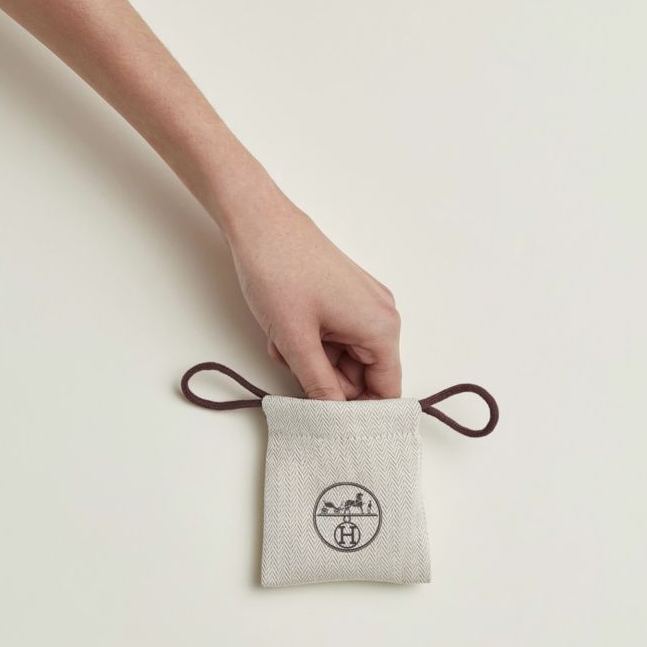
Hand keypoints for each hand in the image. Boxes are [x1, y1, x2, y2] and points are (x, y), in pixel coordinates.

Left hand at [227, 201, 400, 400]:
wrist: (259, 223)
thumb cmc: (279, 274)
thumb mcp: (297, 341)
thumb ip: (319, 386)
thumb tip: (334, 419)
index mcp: (381, 328)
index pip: (386, 391)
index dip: (358, 413)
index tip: (329, 423)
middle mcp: (380, 316)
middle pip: (362, 376)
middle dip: (323, 378)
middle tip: (291, 363)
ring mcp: (363, 304)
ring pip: (342, 357)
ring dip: (310, 358)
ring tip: (282, 338)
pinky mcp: (345, 296)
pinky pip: (333, 336)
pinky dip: (309, 340)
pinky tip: (285, 325)